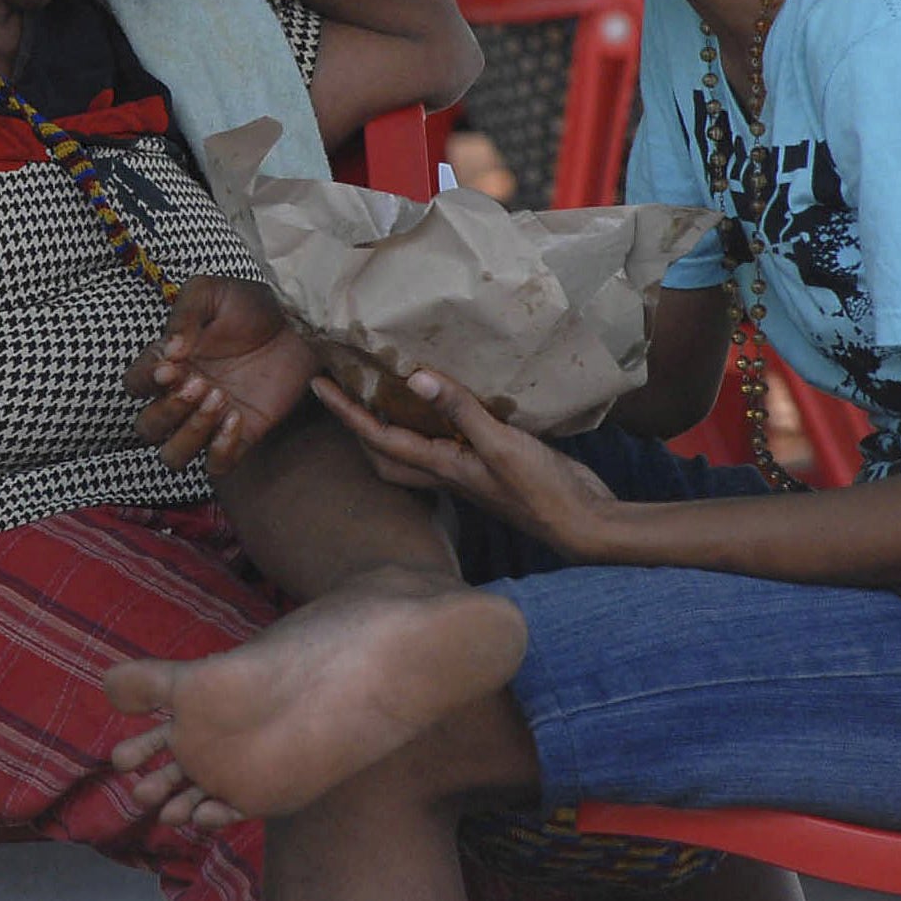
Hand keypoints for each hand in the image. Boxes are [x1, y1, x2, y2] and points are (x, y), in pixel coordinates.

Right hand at [125, 275, 318, 473]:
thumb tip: (168, 350)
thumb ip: (184, 313)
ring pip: (173, 455)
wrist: (300, 321)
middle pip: (147, 428)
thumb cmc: (252, 304)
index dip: (146, 381)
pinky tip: (237, 418)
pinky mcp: (241, 435)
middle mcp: (183, 396)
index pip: (135, 384)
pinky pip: (216, 465)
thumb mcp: (212, 292)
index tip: (171, 366)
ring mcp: (210, 419)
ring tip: (220, 399)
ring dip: (189, 434)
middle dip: (168, 410)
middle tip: (201, 384)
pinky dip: (220, 450)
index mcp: (169, 362)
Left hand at [312, 370, 616, 556]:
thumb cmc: (541, 490)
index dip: (346, 413)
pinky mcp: (491, 465)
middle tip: (343, 392)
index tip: (318, 386)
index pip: (379, 439)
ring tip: (384, 391)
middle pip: (386, 453)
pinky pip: (448, 441)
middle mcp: (447, 472)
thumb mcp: (501, 445)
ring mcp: (468, 471)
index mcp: (442, 467)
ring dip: (393, 424)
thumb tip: (414, 380)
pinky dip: (436, 422)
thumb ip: (461, 412)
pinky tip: (448, 403)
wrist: (581, 521)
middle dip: (358, 426)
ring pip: (415, 449)